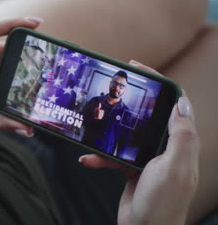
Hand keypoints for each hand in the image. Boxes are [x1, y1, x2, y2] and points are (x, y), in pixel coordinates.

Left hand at [0, 17, 43, 135]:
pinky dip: (13, 57)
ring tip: (42, 56)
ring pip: (2, 44)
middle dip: (25, 37)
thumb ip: (4, 121)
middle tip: (47, 45)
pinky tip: (28, 64)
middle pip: (1, 35)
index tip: (36, 23)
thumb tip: (27, 130)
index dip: (14, 22)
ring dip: (20, 49)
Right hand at [79, 60, 198, 224]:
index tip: (138, 68)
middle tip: (110, 88)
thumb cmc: (162, 203)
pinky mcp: (132, 170)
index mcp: (180, 144)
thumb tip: (182, 104)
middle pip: (148, 115)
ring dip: (107, 136)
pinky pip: (114, 157)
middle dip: (129, 102)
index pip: (176, 104)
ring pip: (125, 136)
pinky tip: (88, 160)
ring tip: (91, 131)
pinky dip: (100, 158)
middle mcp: (166, 148)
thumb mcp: (173, 167)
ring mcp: (149, 159)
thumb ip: (181, 136)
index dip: (160, 82)